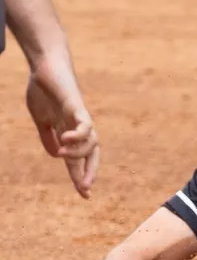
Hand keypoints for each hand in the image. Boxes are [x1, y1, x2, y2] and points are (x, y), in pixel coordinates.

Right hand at [26, 73, 99, 198]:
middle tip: (85, 189)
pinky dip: (79, 134)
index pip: (78, 158)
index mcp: (68, 132)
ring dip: (79, 153)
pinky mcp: (76, 105)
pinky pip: (84, 123)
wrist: (45, 65)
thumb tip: (57, 156)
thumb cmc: (44, 89)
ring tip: (63, 155)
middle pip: (92, 154)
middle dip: (90, 171)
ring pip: (92, 141)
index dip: (81, 176)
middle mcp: (78, 127)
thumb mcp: (42, 119)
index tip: (85, 195)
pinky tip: (67, 139)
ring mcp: (79, 116)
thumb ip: (48, 137)